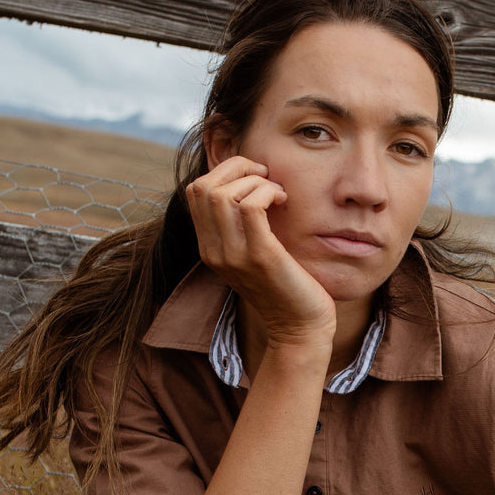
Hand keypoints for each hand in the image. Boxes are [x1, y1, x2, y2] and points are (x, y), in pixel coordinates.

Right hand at [187, 157, 335, 350]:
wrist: (299, 327)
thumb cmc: (285, 285)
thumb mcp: (253, 252)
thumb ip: (242, 225)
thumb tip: (250, 181)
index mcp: (209, 248)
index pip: (195, 191)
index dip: (224, 171)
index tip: (255, 177)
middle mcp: (214, 251)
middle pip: (203, 187)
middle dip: (236, 167)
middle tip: (265, 176)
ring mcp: (233, 255)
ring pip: (223, 194)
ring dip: (254, 180)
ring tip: (276, 193)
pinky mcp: (260, 257)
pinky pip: (251, 206)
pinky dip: (267, 192)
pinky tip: (283, 201)